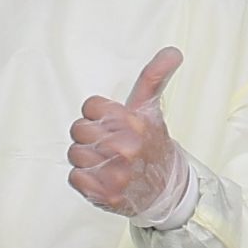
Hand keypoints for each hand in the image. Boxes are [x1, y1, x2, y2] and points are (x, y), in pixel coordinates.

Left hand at [69, 47, 188, 222]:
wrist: (167, 190)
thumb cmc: (153, 146)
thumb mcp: (152, 110)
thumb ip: (154, 78)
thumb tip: (173, 51)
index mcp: (134, 124)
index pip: (90, 106)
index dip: (98, 115)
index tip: (112, 124)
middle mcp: (124, 149)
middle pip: (78, 128)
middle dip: (90, 136)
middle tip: (108, 144)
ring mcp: (115, 174)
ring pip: (74, 153)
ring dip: (86, 158)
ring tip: (106, 161)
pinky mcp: (105, 195)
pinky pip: (74, 177)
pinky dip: (85, 179)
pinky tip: (102, 177)